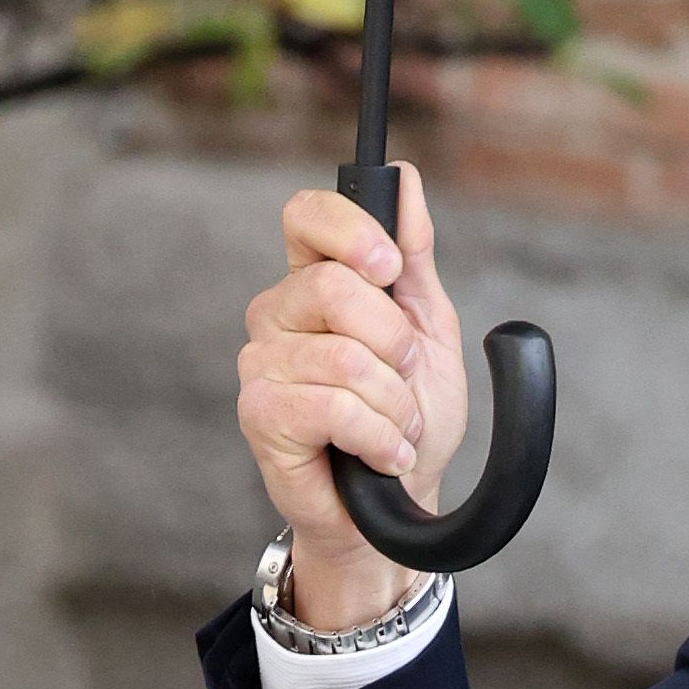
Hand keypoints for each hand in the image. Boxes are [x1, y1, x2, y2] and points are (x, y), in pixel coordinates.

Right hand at [238, 167, 467, 634]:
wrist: (398, 504)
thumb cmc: (408, 419)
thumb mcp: (428, 327)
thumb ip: (415, 259)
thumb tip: (408, 183)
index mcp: (315, 282)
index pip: (307, 216)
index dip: (350, 229)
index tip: (391, 268)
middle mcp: (278, 316)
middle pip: (333, 284)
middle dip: (393, 338)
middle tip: (406, 376)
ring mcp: (262, 366)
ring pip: (343, 355)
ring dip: (393, 401)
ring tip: (397, 428)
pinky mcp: (260, 417)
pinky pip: (331, 406)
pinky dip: (376, 434)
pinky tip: (382, 454)